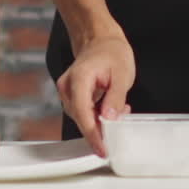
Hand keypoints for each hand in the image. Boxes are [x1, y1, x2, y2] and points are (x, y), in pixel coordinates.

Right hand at [57, 35, 134, 156]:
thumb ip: (115, 98)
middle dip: (100, 129)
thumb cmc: (111, 52)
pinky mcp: (71, 94)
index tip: (103, 149)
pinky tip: (110, 109)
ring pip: (82, 117)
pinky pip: (83, 112)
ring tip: (120, 110)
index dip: (93, 135)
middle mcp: (68, 85)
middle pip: (81, 118)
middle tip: (119, 128)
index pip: (83, 113)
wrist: (101, 39)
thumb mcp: (122, 74)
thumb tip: (110, 119)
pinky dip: (97, 116)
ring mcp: (67, 90)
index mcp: (79, 77)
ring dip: (100, 122)